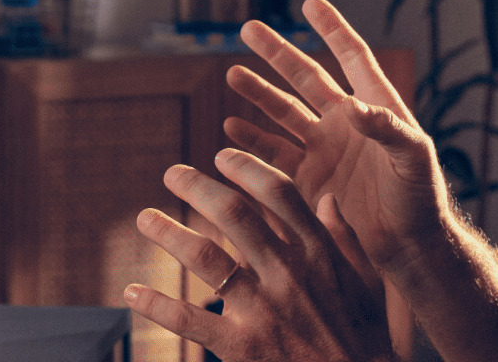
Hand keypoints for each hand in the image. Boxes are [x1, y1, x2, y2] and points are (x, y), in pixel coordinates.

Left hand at [127, 151, 396, 361]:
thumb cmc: (361, 339)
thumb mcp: (365, 285)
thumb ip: (345, 240)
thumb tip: (329, 199)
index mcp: (317, 254)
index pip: (279, 194)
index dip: (247, 168)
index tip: (222, 156)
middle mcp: (287, 273)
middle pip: (234, 213)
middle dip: (197, 187)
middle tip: (172, 173)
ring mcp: (262, 309)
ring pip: (204, 257)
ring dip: (168, 233)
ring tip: (145, 218)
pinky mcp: (241, 346)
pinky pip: (188, 319)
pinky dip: (156, 304)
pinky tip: (132, 293)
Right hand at [225, 0, 450, 279]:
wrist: (410, 246)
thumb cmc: (422, 198)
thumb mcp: (414, 158)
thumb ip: (387, 128)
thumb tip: (352, 107)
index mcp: (376, 107)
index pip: (353, 57)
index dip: (332, 29)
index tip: (310, 3)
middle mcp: (346, 123)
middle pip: (306, 77)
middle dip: (278, 53)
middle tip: (249, 28)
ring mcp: (325, 150)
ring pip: (283, 112)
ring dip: (258, 93)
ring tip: (232, 74)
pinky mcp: (309, 178)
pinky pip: (275, 153)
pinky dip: (253, 140)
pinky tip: (232, 128)